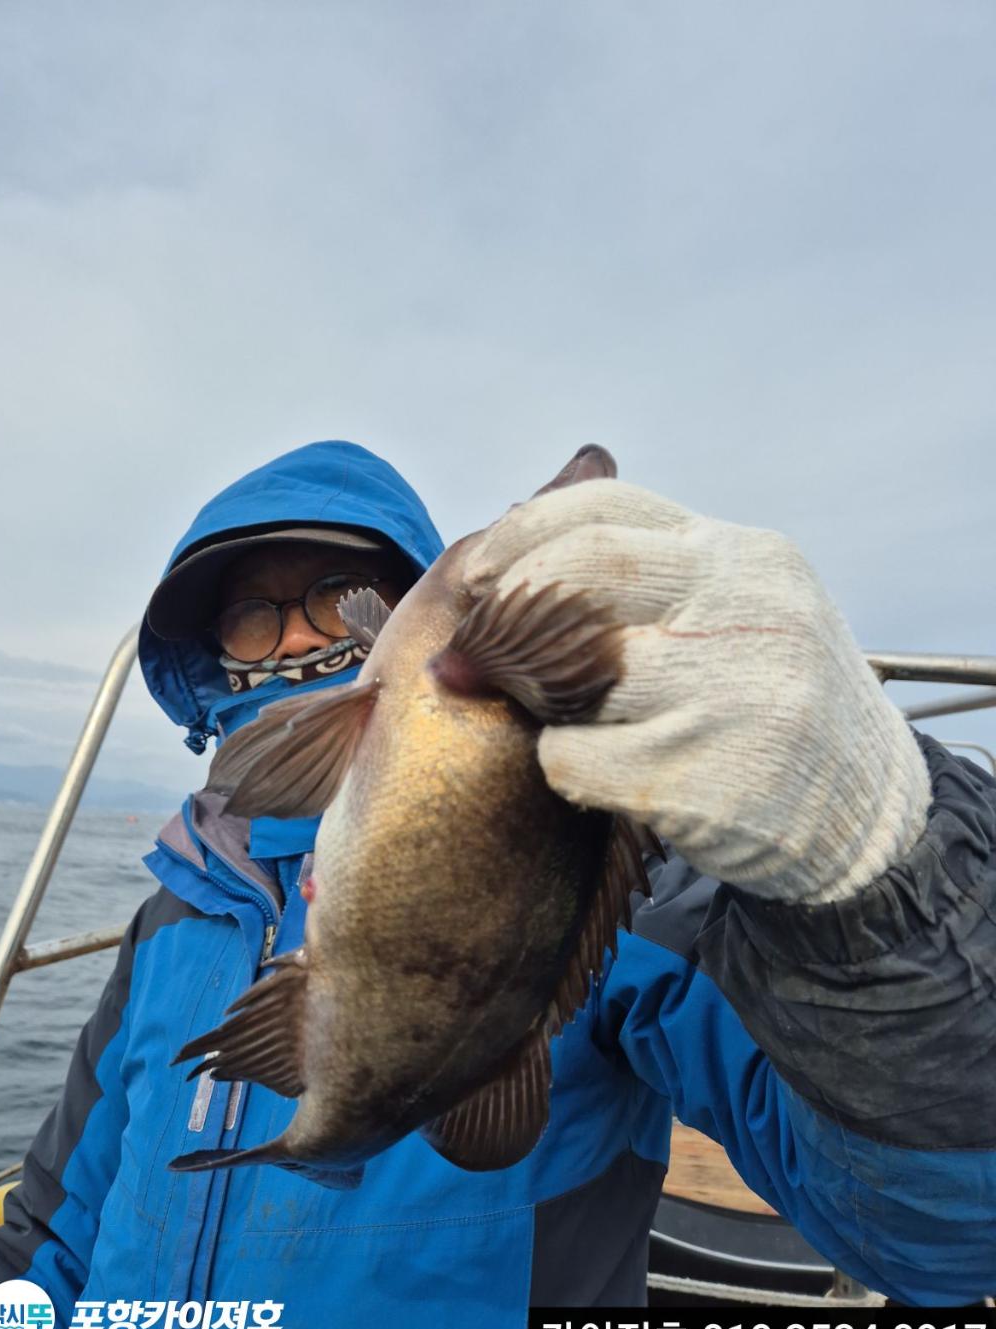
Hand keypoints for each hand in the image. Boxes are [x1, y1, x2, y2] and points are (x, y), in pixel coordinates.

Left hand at [465, 479, 930, 903]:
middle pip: (586, 570)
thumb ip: (656, 574)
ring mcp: (736, 690)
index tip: (476, 573)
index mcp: (743, 556)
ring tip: (550, 715)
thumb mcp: (742, 611)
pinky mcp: (711, 775)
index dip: (521, 532)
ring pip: (575, 668)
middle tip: (473, 647)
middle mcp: (748, 607)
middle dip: (509, 605)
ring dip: (535, 694)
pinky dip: (561, 765)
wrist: (867, 811)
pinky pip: (576, 759)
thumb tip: (511, 543)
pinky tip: (592, 772)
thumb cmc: (772, 705)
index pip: (608, 506)